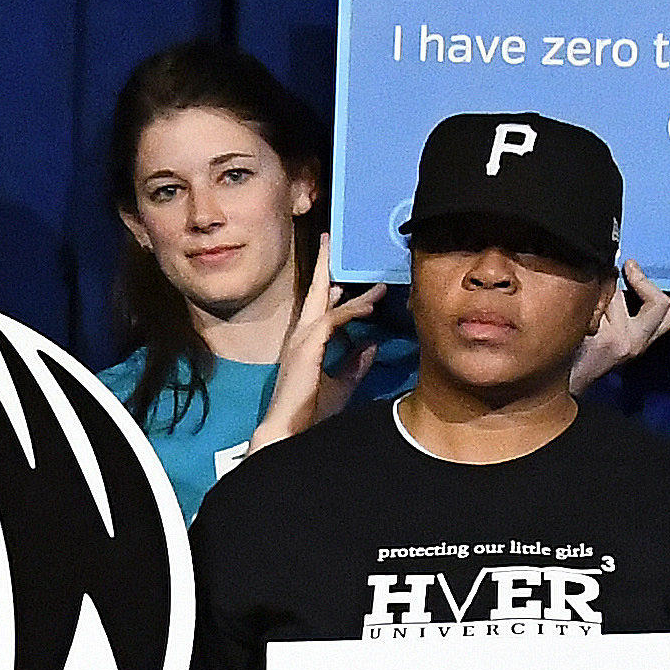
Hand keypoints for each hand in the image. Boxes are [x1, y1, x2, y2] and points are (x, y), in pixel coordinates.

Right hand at [255, 280, 385, 450]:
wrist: (289, 430)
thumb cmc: (309, 411)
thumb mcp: (342, 383)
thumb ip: (355, 363)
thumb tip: (372, 343)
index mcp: (305, 342)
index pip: (318, 306)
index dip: (330, 286)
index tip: (344, 276)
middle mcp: (301, 334)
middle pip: (315, 291)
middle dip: (324, 264)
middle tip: (329, 239)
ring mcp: (302, 339)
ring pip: (328, 303)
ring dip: (355, 293)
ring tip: (380, 286)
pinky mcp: (308, 346)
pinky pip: (333, 319)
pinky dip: (353, 311)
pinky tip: (370, 307)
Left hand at [567, 264, 669, 399]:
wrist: (557, 378)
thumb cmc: (577, 346)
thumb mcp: (605, 323)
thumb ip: (618, 299)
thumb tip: (623, 264)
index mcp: (642, 338)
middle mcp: (638, 342)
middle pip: (659, 302)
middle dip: (643, 282)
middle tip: (630, 266)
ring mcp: (624, 341)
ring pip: (618, 295)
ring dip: (600, 293)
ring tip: (583, 314)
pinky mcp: (607, 339)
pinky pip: (599, 301)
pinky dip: (586, 300)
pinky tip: (576, 321)